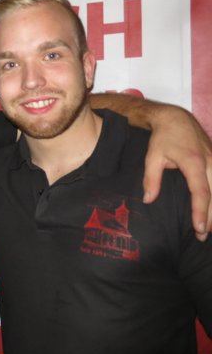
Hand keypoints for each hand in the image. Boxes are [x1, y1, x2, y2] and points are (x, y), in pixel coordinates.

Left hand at [143, 105, 211, 240]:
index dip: (201, 212)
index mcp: (194, 162)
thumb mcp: (152, 157)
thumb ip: (151, 179)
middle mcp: (211, 162)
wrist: (176, 118)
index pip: (201, 192)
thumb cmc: (162, 138)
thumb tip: (148, 200)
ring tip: (209, 227)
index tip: (199, 228)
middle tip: (202, 235)